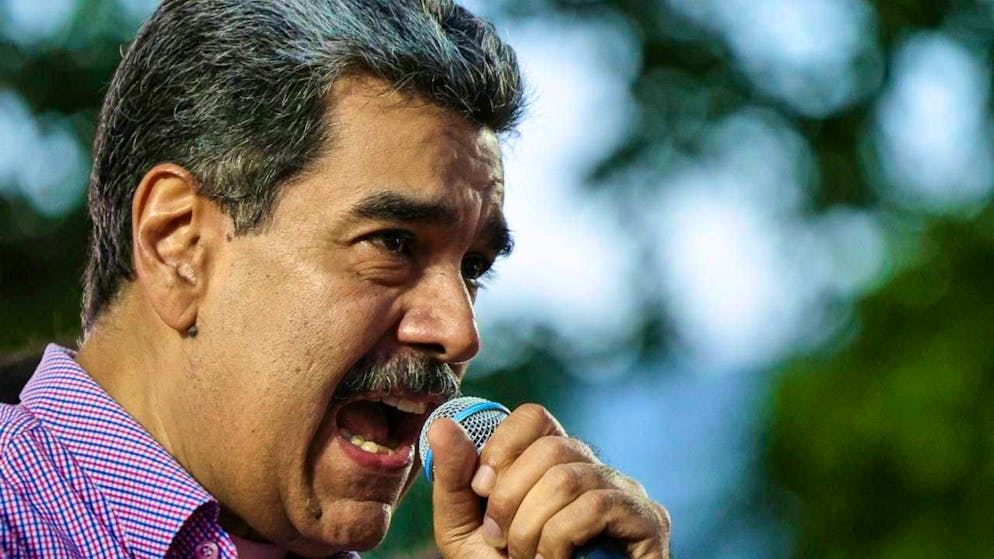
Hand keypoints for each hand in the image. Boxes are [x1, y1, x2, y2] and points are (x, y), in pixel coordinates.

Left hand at [427, 403, 670, 558]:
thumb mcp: (467, 533)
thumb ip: (455, 482)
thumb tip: (444, 425)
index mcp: (553, 465)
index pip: (534, 417)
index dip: (502, 446)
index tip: (482, 490)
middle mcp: (594, 470)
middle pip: (551, 445)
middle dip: (510, 496)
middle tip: (499, 540)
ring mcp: (626, 494)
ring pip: (569, 477)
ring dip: (531, 525)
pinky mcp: (649, 522)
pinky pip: (597, 505)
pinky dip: (559, 538)